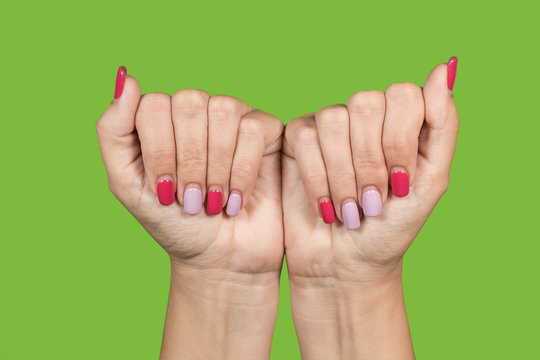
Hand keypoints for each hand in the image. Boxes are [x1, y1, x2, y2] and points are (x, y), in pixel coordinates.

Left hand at [96, 68, 283, 358]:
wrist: (219, 258)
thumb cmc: (174, 222)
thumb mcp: (127, 183)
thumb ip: (113, 130)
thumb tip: (126, 77)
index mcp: (163, 119)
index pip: (154, 105)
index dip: (159, 153)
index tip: (164, 192)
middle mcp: (199, 111)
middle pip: (188, 103)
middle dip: (188, 162)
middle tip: (190, 200)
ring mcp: (234, 118)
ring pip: (223, 111)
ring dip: (215, 167)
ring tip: (213, 201)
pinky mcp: (268, 132)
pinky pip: (253, 129)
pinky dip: (242, 171)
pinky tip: (236, 197)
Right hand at [282, 59, 458, 358]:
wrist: (346, 264)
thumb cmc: (391, 228)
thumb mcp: (431, 182)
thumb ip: (442, 124)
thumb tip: (445, 66)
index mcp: (401, 121)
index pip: (403, 96)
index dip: (399, 141)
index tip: (401, 183)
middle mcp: (365, 117)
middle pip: (365, 103)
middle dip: (370, 163)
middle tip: (373, 201)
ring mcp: (329, 125)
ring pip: (332, 120)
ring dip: (343, 176)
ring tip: (350, 208)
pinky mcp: (297, 139)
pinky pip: (304, 138)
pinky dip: (317, 179)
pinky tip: (325, 204)